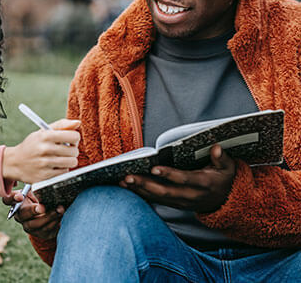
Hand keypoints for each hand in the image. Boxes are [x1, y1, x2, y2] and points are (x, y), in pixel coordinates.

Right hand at [2, 119, 80, 182]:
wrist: (15, 162)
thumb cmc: (33, 145)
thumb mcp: (43, 131)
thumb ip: (61, 125)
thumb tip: (78, 122)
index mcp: (46, 135)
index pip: (74, 136)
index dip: (74, 138)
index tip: (70, 140)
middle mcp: (45, 149)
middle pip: (74, 151)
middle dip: (72, 150)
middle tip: (65, 150)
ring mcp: (45, 164)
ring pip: (71, 163)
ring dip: (69, 161)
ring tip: (61, 158)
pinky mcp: (45, 176)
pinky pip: (64, 173)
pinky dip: (62, 170)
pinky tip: (54, 166)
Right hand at [3, 190, 63, 239]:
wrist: (49, 213)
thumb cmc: (40, 197)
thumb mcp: (36, 190)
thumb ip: (36, 187)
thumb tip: (44, 183)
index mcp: (16, 202)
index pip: (8, 200)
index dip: (12, 198)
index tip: (20, 196)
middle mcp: (20, 215)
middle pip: (22, 215)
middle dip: (33, 211)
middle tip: (43, 207)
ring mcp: (28, 226)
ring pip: (35, 225)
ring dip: (48, 217)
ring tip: (59, 209)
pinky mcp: (39, 233)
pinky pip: (45, 230)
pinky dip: (54, 222)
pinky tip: (60, 215)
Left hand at [119, 144, 236, 212]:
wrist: (226, 201)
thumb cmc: (224, 178)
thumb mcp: (228, 167)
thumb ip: (222, 158)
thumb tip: (216, 147)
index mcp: (203, 184)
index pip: (184, 179)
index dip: (169, 175)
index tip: (154, 167)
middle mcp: (190, 195)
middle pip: (165, 192)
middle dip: (145, 184)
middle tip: (128, 176)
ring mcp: (181, 202)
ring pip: (158, 198)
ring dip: (139, 190)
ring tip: (123, 181)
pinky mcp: (175, 204)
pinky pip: (156, 200)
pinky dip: (141, 194)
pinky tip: (127, 187)